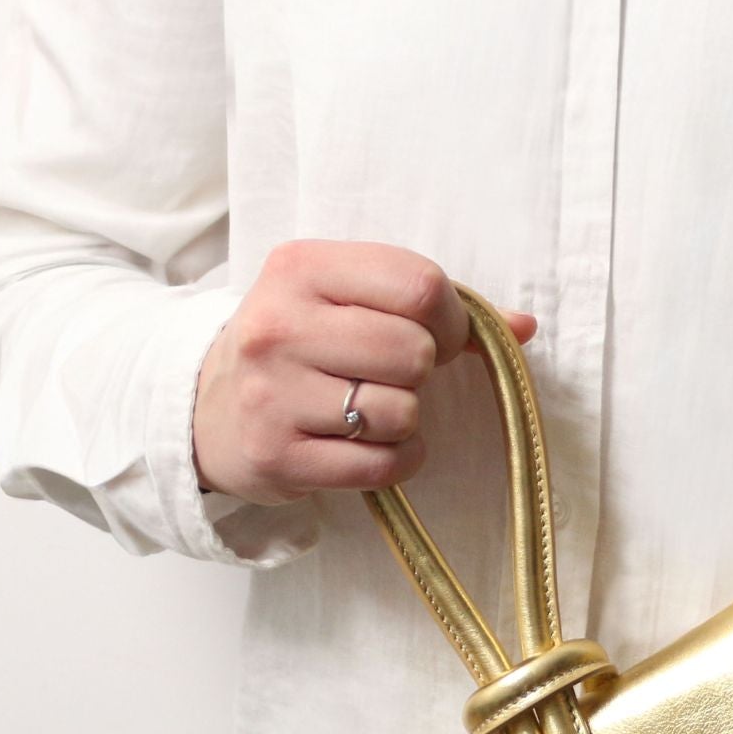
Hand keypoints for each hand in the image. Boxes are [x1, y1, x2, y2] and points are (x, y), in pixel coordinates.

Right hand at [191, 240, 536, 503]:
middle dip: (423, 370)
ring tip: (372, 410)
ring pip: (401, 411)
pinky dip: (397, 459)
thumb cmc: (300, 347)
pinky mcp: (280, 457)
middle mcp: (279, 326)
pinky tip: (370, 445)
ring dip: (406, 419)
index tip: (437, 336)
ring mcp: (274, 395)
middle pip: (413, 351)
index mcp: (301, 268)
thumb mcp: (346, 300)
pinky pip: (385, 465)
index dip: (450, 319)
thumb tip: (524, 326)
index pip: (418, 284)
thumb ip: (435, 306)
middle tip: (398, 376)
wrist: (208, 410)